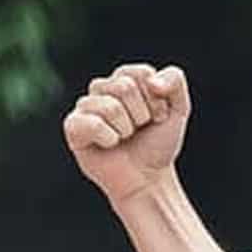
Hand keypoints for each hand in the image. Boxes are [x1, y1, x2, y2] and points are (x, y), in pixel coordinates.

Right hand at [63, 63, 192, 205]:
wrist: (148, 178)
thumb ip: (174, 80)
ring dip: (127, 129)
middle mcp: (102, 88)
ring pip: (111, 107)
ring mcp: (85, 106)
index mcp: (125, 78)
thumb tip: (152, 81)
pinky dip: (109, 139)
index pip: (142, 73)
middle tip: (139, 130)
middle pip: (124, 87)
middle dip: (141, 115)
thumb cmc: (158, 143)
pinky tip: (110, 145)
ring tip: (125, 138)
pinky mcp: (73, 126)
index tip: (158, 117)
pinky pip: (92, 124)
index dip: (156, 100)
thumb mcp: (178, 108)